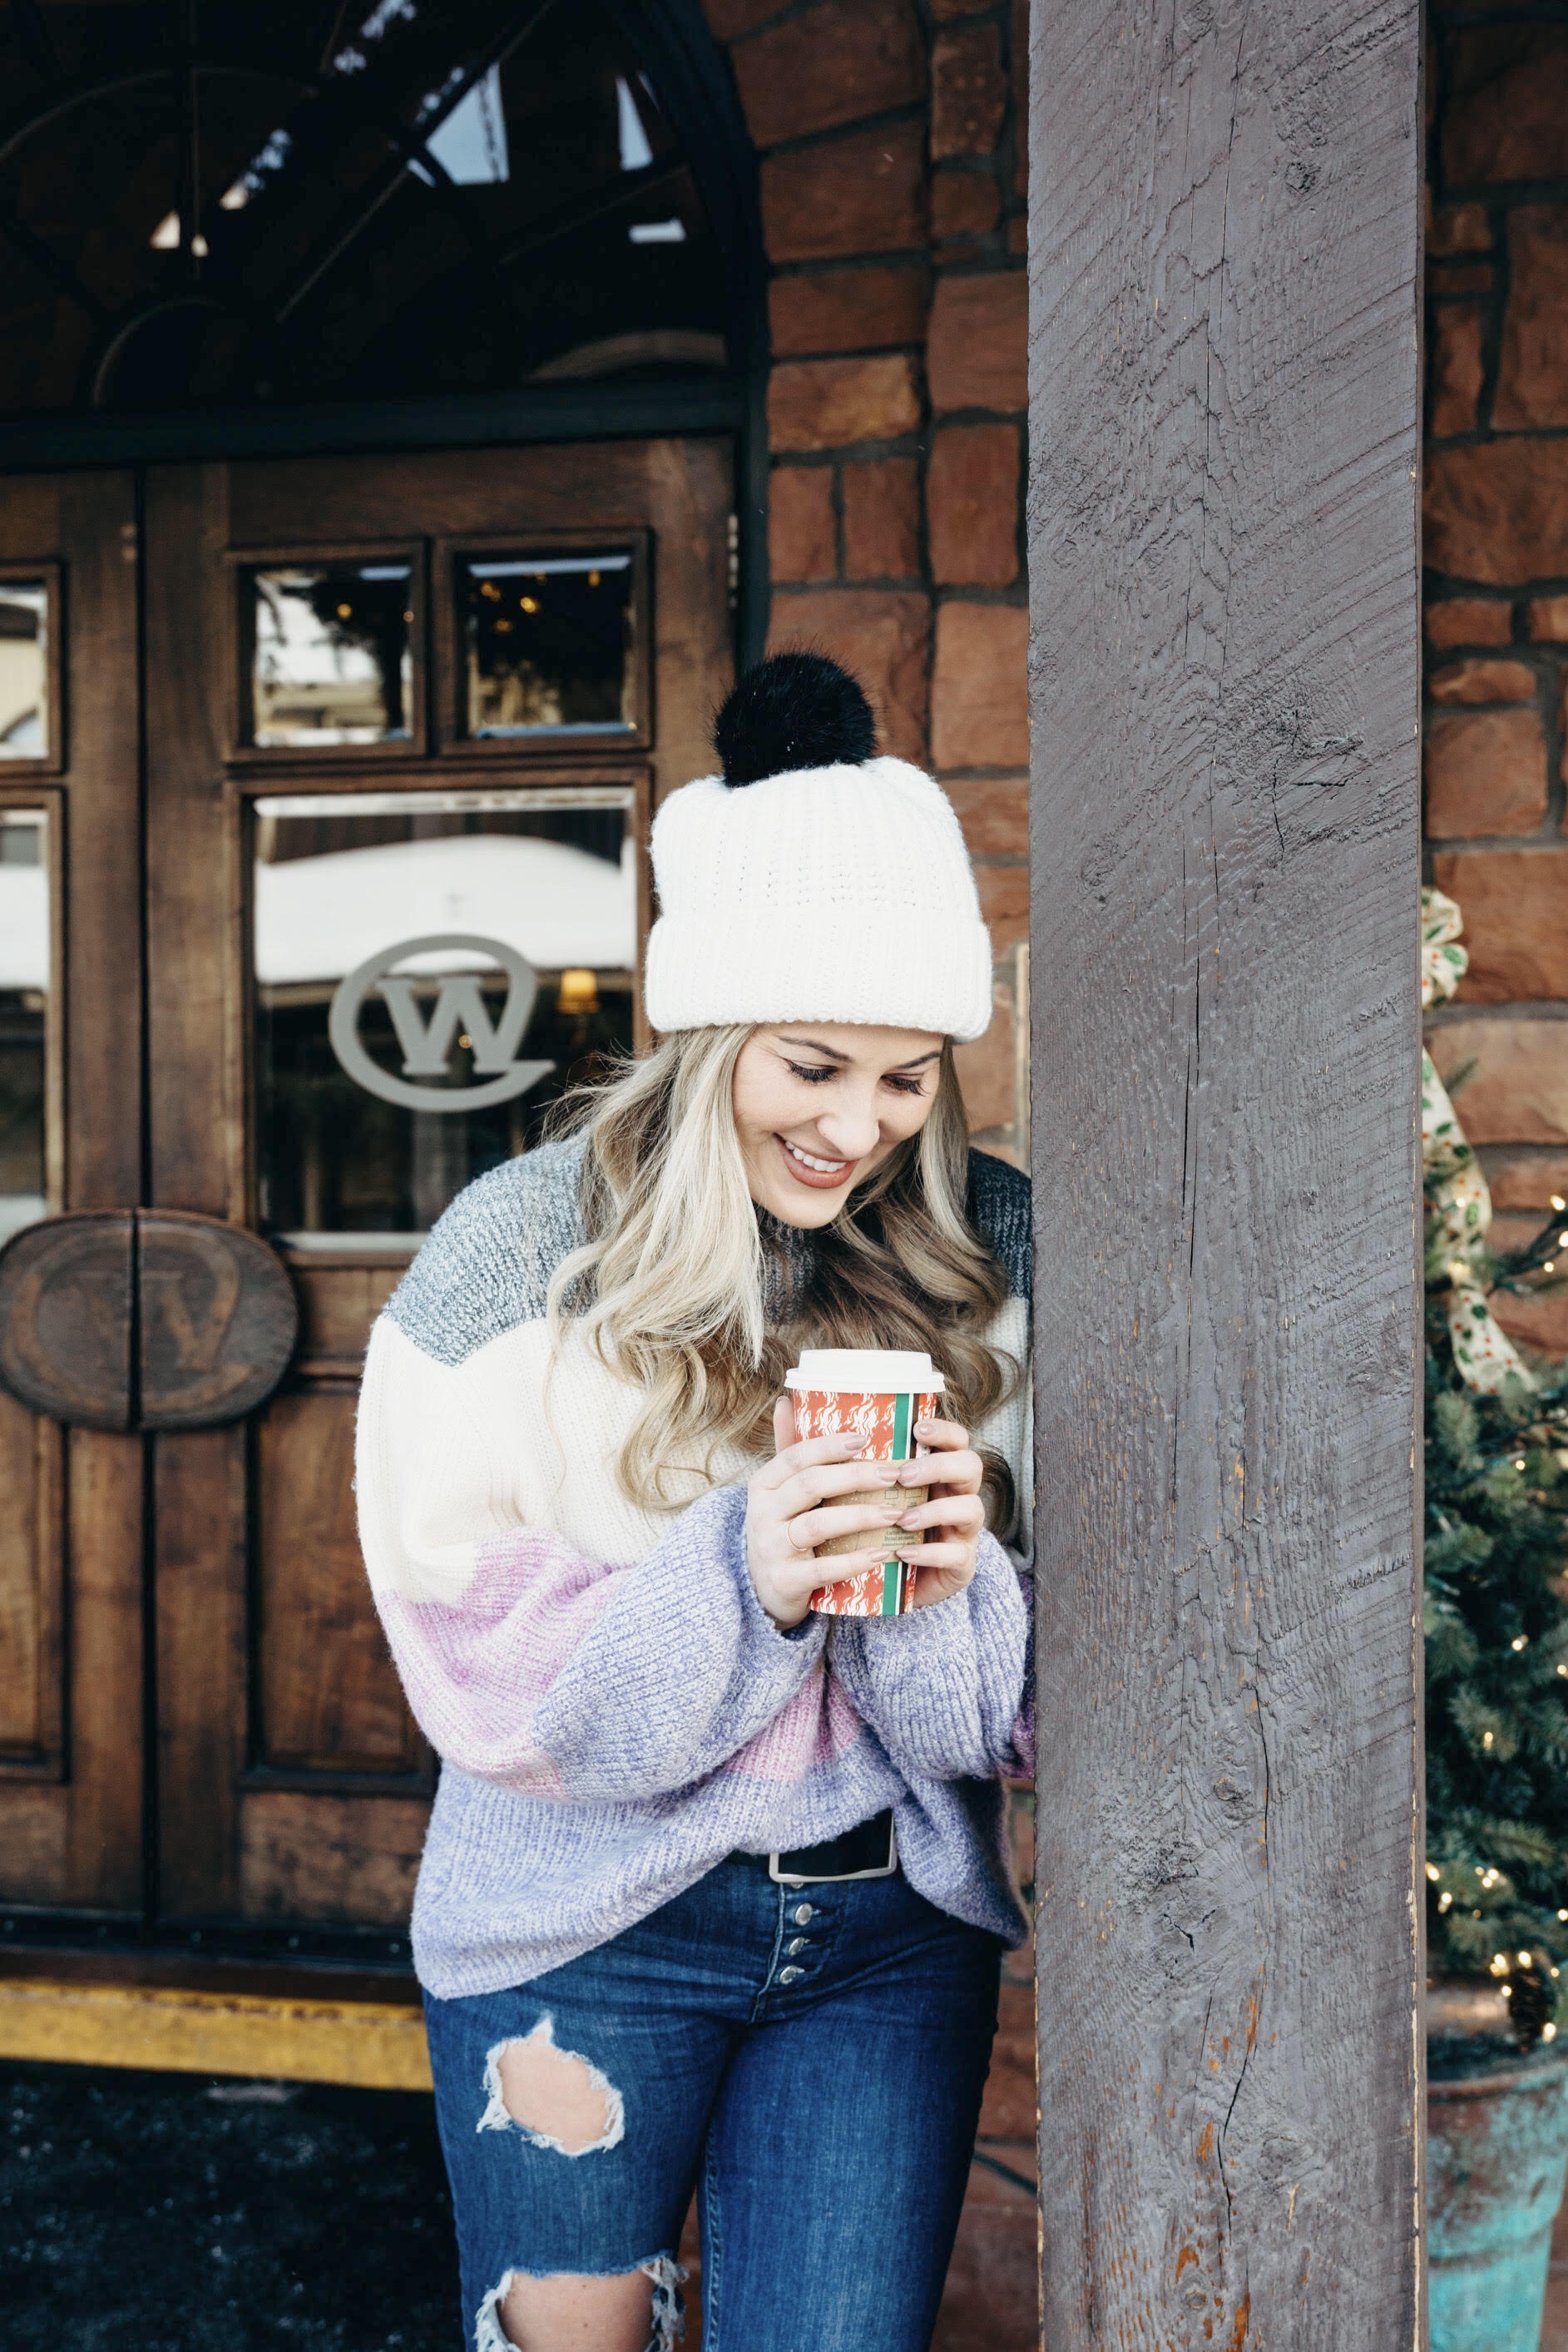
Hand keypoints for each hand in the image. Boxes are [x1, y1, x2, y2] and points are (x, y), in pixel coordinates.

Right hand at [746, 1398, 917, 1629]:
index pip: (795, 1456)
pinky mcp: (786, 1581)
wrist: (758, 1588)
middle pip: (810, 1485)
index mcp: (764, 1484)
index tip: (866, 1438)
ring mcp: (772, 1548)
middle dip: (855, 1477)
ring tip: (896, 1513)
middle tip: (894, 1474)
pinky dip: (854, 1561)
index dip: (830, 1445)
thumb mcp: (778, 1490)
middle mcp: (763, 1513)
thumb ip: (788, 1449)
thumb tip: (787, 1400)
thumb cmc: (781, 1528)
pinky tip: (882, 1554)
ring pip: (817, 1526)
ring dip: (860, 1517)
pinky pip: (822, 1569)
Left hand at [886, 1413, 985, 1609]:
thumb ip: (871, 1473)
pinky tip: (903, 1552)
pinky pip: (957, 1555)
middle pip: (971, 1466)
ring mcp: (964, 1530)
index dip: (943, 1430)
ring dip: (936, 1510)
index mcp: (941, 1473)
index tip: (917, 1428)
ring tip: (902, 1520)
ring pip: (972, 1508)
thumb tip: (831, 1438)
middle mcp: (959, 1496)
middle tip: (902, 1476)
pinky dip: (929, 1552)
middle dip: (938, 1467)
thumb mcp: (879, 1498)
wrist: (894, 1582)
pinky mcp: (962, 1564)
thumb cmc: (882, 1529)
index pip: (957, 1440)